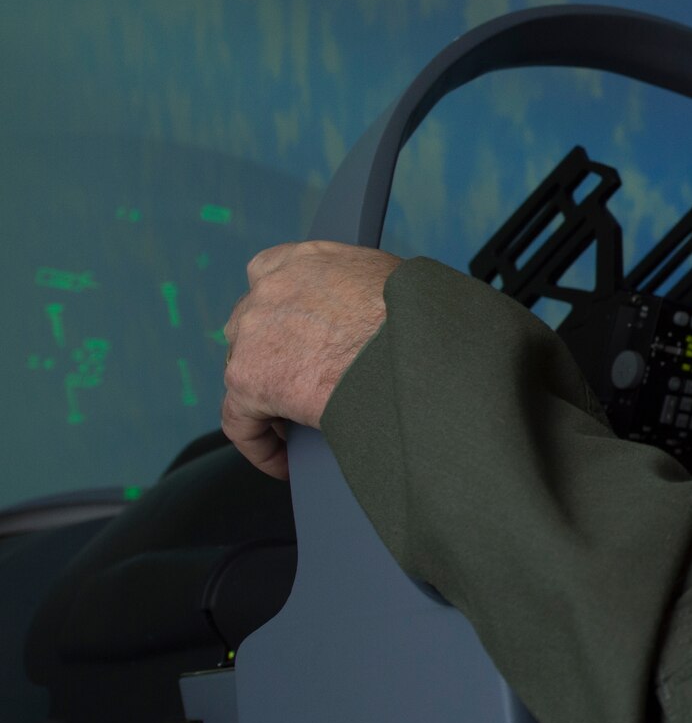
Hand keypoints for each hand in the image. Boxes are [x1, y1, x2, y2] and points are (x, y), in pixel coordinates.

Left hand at [221, 241, 401, 478]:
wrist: (414, 348)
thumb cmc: (419, 317)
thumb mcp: (389, 279)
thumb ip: (357, 288)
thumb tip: (374, 314)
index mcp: (304, 260)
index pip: (269, 276)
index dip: (281, 311)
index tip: (293, 334)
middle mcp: (270, 288)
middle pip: (252, 326)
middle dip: (272, 354)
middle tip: (302, 383)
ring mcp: (253, 332)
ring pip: (243, 372)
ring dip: (267, 399)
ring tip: (297, 429)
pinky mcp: (249, 380)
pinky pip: (241, 422)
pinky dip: (261, 445)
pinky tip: (284, 463)